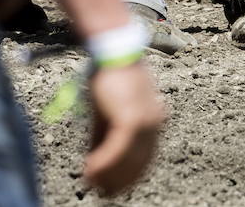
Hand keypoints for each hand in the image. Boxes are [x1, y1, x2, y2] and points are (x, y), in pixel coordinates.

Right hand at [84, 62, 164, 195]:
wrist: (112, 53)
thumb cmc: (108, 79)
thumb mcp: (104, 112)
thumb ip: (102, 137)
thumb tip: (94, 162)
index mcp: (152, 122)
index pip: (143, 159)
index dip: (126, 176)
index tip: (111, 187)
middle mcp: (154, 125)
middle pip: (137, 164)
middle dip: (117, 181)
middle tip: (100, 192)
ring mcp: (146, 123)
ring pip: (128, 161)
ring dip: (108, 175)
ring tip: (91, 182)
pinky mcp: (133, 120)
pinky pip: (118, 151)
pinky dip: (103, 163)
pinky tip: (90, 170)